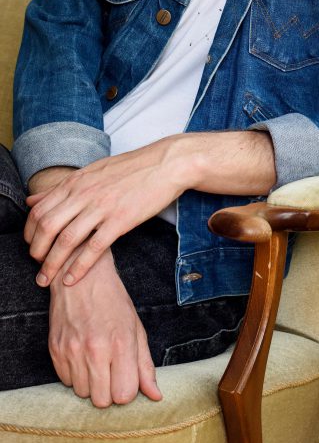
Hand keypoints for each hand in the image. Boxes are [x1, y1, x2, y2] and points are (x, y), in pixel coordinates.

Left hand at [25, 138, 185, 287]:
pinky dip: (79, 267)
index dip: (29, 232)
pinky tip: (71, 279)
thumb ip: (61, 189)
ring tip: (45, 279)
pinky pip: (93, 248)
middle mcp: (84, 193)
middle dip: (36, 251)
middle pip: (47, 226)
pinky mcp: (120, 220)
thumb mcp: (91, 172)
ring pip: (66, 239)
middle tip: (36, 266)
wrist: (165, 164)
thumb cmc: (130, 168)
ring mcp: (102, 207)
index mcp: (76, 182)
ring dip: (52, 263)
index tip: (30, 246)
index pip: (40, 210)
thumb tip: (31, 200)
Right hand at [48, 246, 161, 406]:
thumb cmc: (112, 301)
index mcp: (121, 343)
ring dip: (91, 383)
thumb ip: (145, 365)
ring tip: (96, 360)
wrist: (81, 277)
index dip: (127, 391)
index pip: (124, 395)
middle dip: (109, 391)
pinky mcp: (55, 350)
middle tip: (111, 371)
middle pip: (101, 401)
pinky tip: (81, 355)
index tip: (126, 377)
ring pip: (82, 393)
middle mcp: (95, 349)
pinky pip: (65, 381)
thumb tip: (155, 396)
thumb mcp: (135, 328)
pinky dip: (75, 375)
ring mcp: (72, 350)